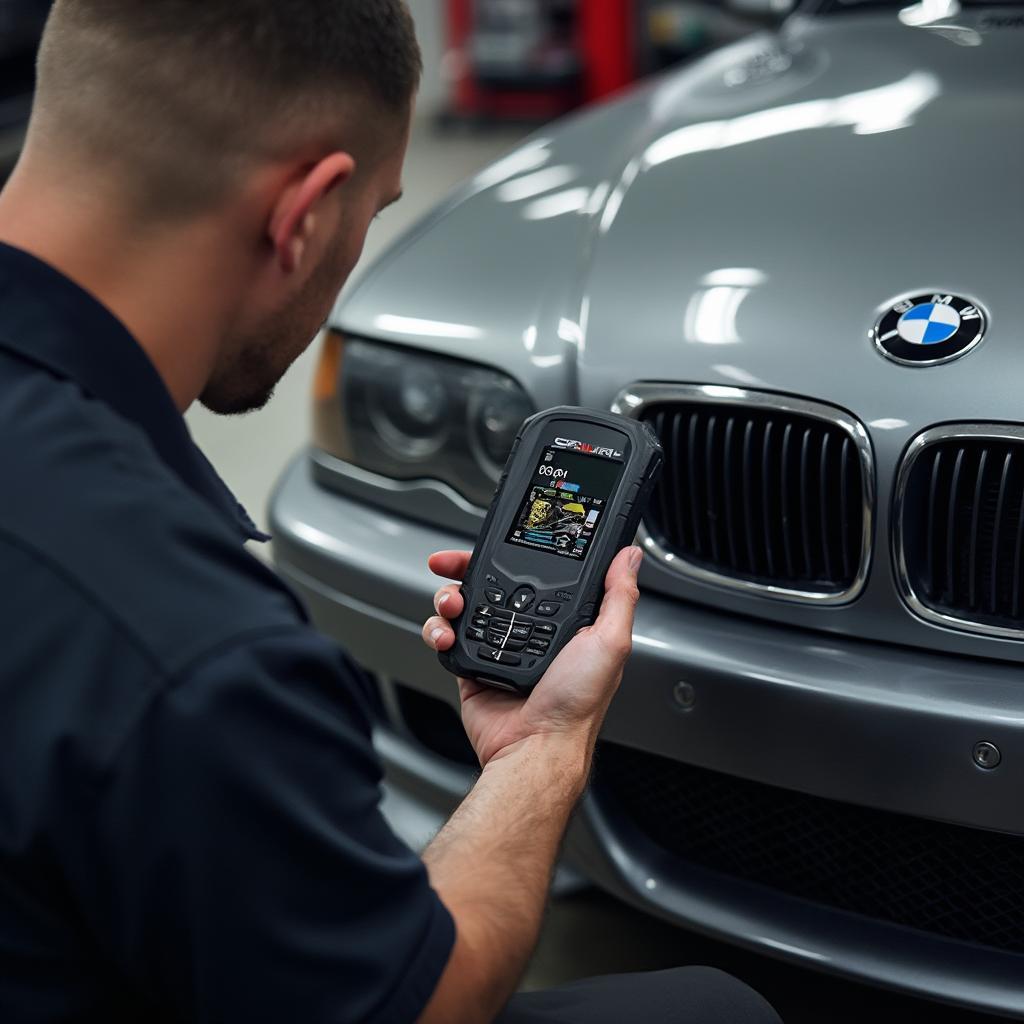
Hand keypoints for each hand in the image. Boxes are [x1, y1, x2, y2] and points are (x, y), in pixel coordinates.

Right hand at [422, 547, 642, 766]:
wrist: (535, 747)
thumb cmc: (576, 705)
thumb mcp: (610, 642)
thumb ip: (620, 596)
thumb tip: (630, 557)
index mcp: (563, 624)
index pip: (535, 576)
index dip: (514, 556)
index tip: (497, 544)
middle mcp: (530, 633)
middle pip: (490, 585)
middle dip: (466, 570)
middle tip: (452, 564)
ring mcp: (497, 650)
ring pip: (463, 607)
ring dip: (448, 598)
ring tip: (451, 605)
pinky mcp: (471, 668)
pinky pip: (447, 639)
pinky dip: (439, 631)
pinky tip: (447, 634)